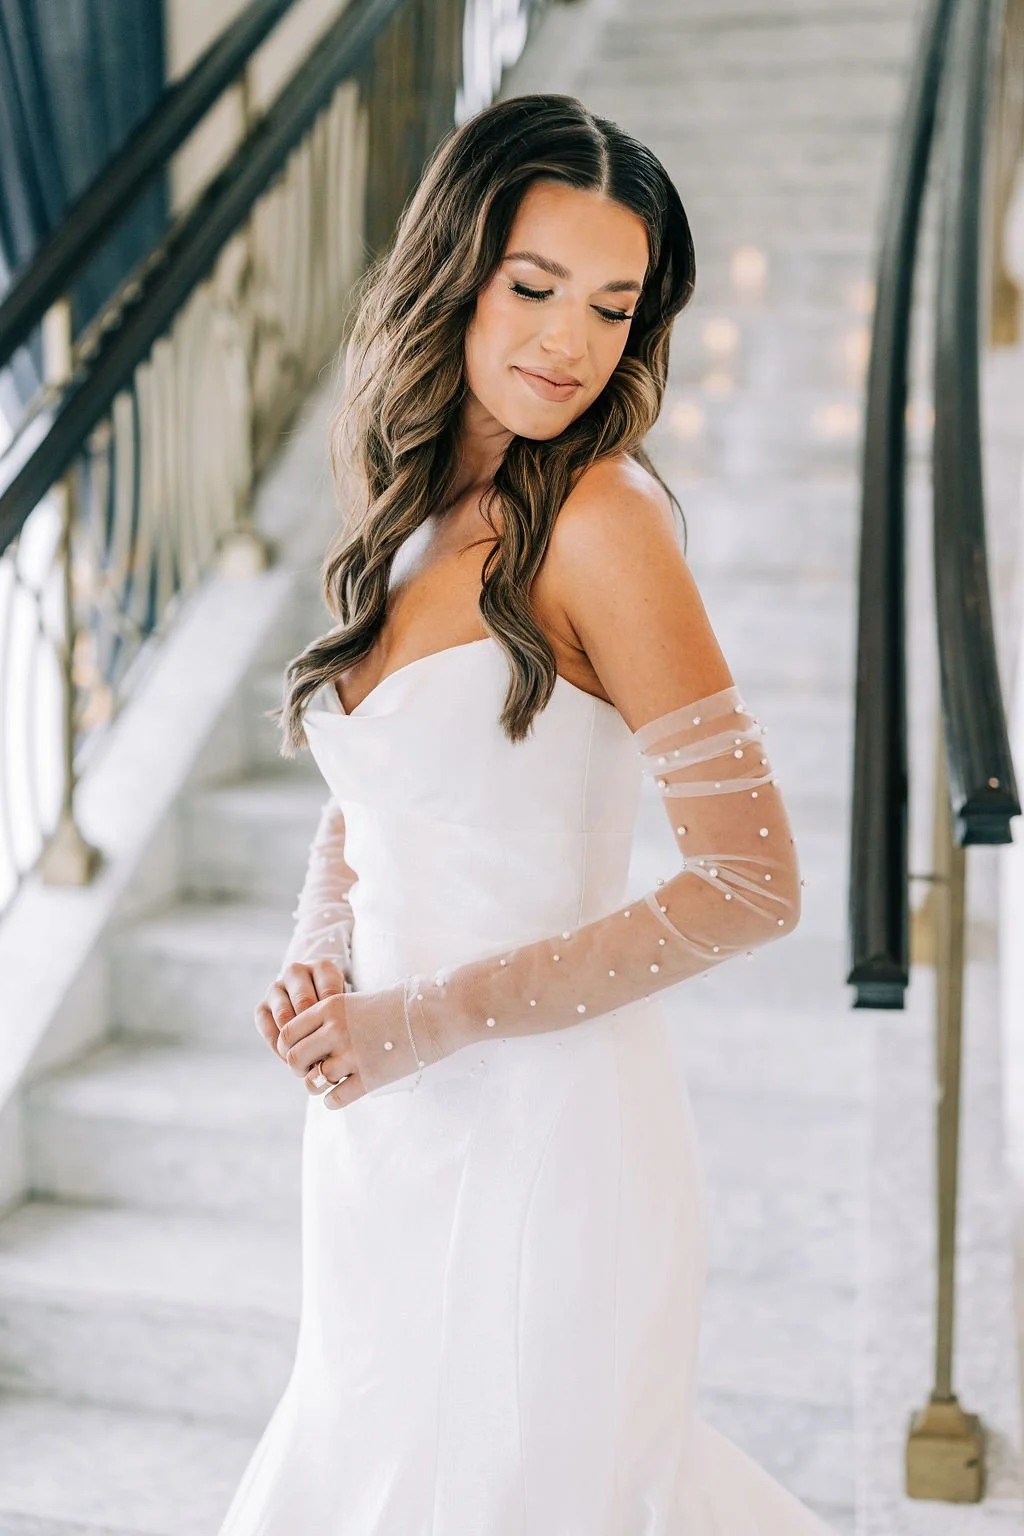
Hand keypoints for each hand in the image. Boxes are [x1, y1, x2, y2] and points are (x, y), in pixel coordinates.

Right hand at [254, 958, 347, 1094]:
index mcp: (322, 968)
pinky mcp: (262, 1006)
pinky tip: (291, 1059)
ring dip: (295, 1041)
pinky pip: (267, 1027)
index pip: (329, 993)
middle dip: (314, 1032)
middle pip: (304, 1002)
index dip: (334, 1023)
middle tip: (325, 1056)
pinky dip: (279, 1046)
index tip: (341, 1043)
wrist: (314, 1000)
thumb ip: (343, 1018)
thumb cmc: (339, 1007)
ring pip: (283, 1015)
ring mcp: (276, 988)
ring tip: (308, 1061)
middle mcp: (296, 972)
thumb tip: (335, 1048)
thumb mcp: (346, 1006)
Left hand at [274, 980, 424, 1109]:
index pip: (287, 1034)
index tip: (303, 1051)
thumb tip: (311, 1042)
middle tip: (313, 1068)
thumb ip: (331, 1019)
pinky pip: (335, 1099)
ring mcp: (352, 1055)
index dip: (289, 1047)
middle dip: (300, 1068)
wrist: (438, 1011)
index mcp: (330, 1007)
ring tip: (329, 1081)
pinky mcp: (370, 1078)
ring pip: (312, 1082)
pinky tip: (344, 1092)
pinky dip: (333, 1100)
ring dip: (316, 1086)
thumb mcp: (357, 1002)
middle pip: (293, 1060)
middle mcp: (336, 1031)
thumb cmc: (401, 1004)